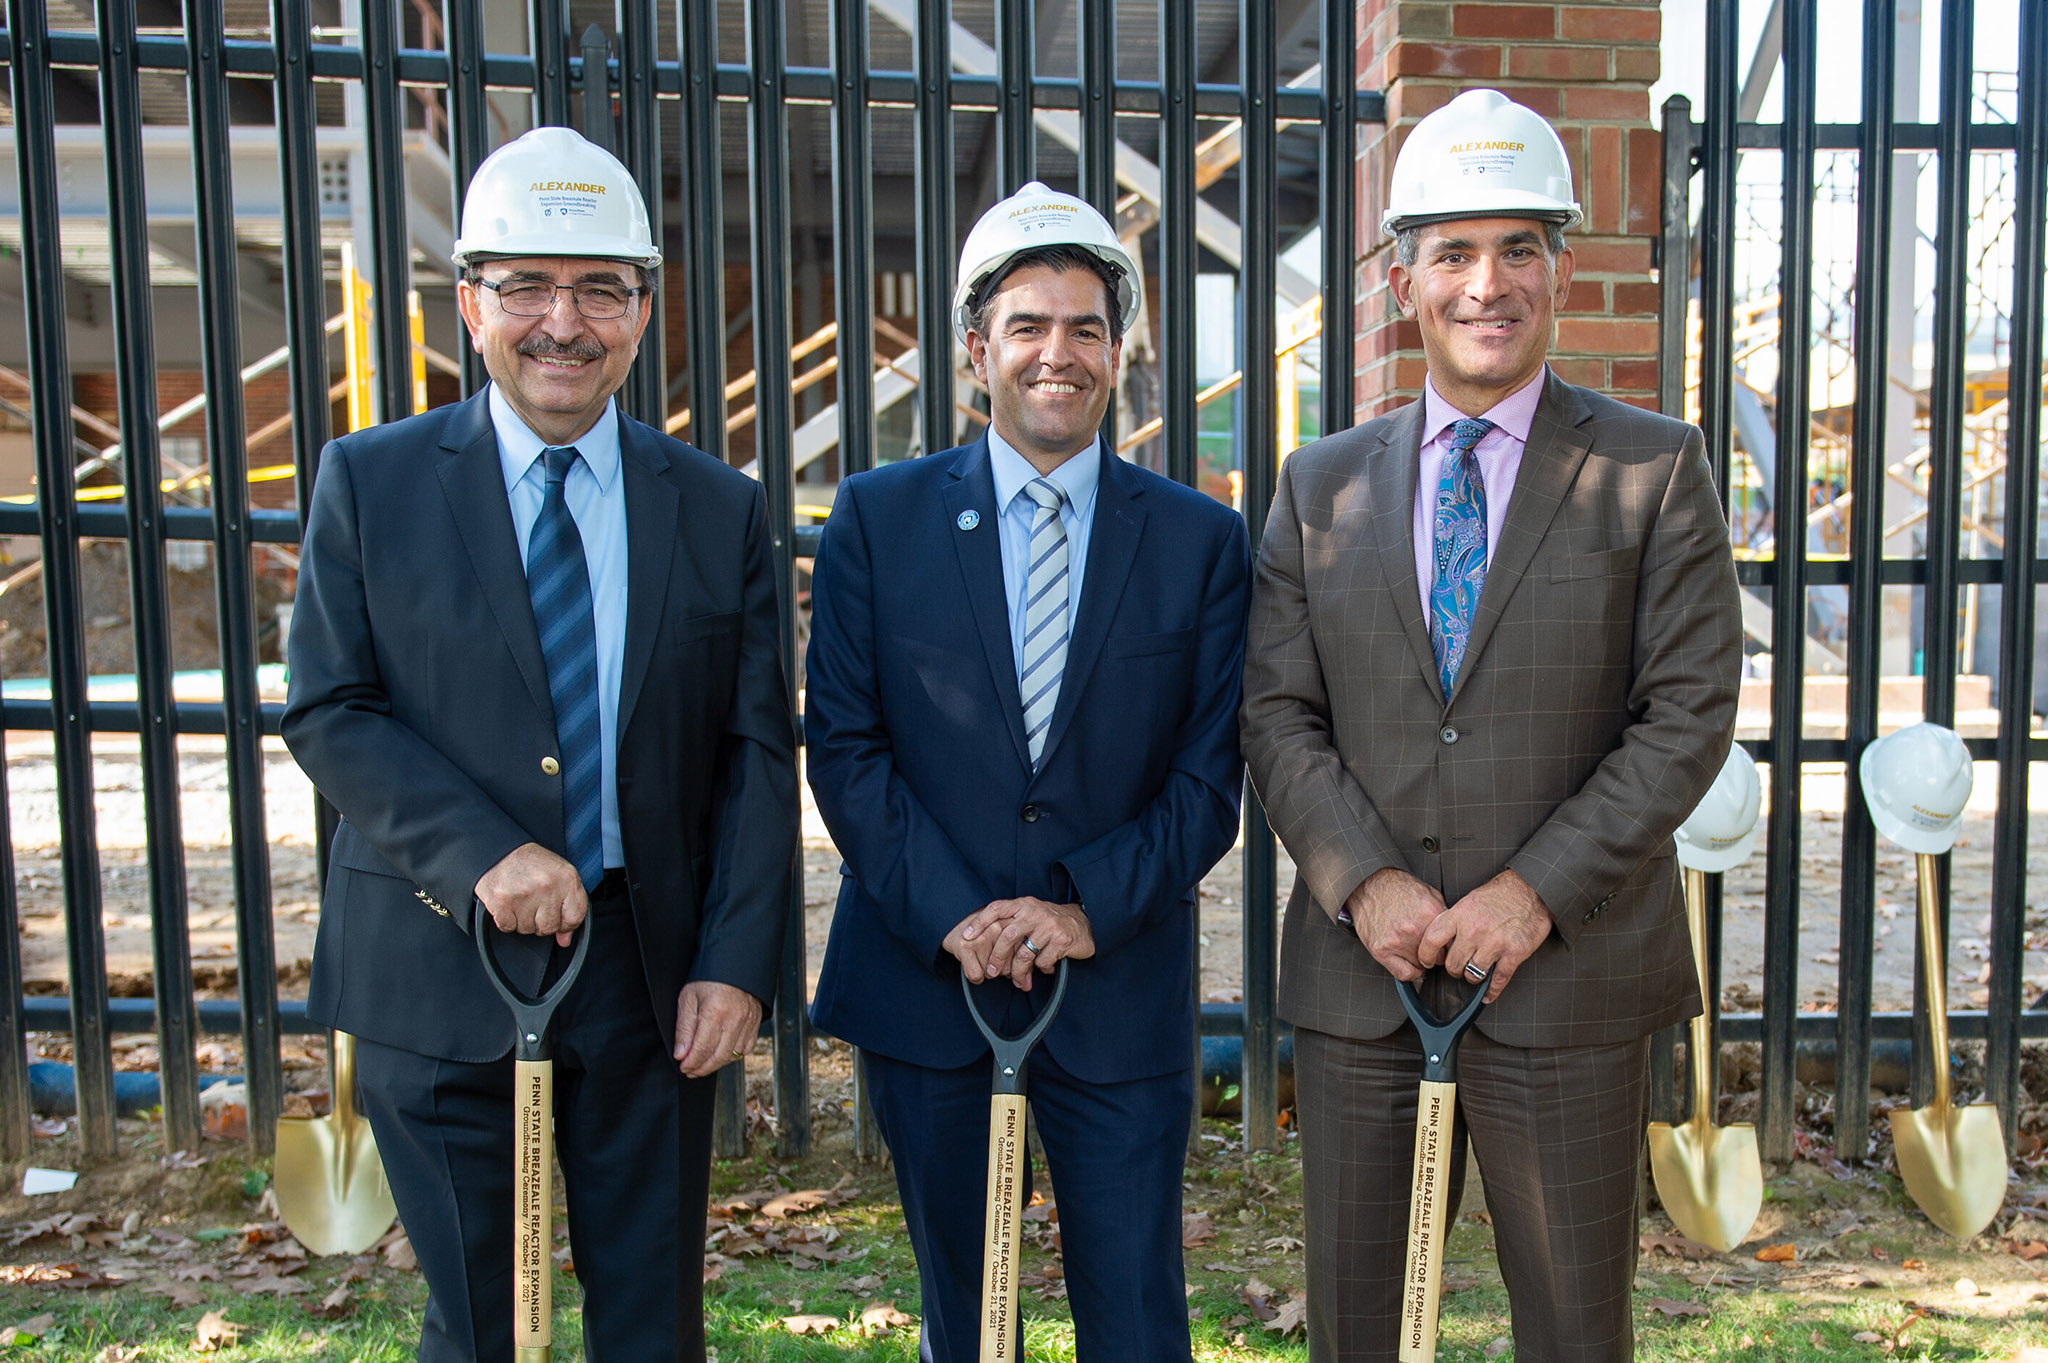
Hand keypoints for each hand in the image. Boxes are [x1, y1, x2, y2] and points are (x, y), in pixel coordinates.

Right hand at [475, 843, 586, 945]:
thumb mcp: (559, 876)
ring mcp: (524, 895)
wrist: (500, 851)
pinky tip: (509, 903)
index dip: (566, 922)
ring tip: (521, 899)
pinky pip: (508, 928)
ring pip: (528, 930)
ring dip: (523, 920)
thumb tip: (565, 939)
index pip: (575, 917)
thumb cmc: (531, 863)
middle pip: (550, 928)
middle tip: (534, 902)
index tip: (558, 915)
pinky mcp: (502, 903)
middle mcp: (547, 886)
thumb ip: (569, 906)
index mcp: (567, 878)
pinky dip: (507, 920)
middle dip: (541, 920)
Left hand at [672, 981, 763, 1078]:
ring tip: (703, 1063)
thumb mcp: (688, 998)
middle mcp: (735, 1019)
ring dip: (717, 1063)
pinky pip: (746, 1048)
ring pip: (733, 1055)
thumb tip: (681, 1054)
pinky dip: (733, 1055)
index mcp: (715, 1012)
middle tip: (690, 1071)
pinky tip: (721, 1052)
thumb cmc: (708, 978)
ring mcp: (748, 1022)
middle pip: (719, 1057)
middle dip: (702, 1068)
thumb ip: (684, 1028)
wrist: (733, 963)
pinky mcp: (756, 1022)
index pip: (702, 1049)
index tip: (683, 1067)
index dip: (691, 1063)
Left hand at [944, 898, 1094, 990]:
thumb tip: (987, 951)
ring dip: (1018, 972)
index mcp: (1024, 904)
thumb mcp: (1031, 916)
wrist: (1085, 924)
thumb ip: (1012, 925)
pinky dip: (1041, 969)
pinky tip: (1045, 969)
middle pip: (1008, 936)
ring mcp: (1049, 925)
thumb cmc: (1050, 923)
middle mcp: (1035, 912)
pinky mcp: (1062, 940)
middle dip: (997, 958)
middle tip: (991, 974)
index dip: (980, 921)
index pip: (997, 908)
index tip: (966, 936)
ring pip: (1025, 954)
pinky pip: (1043, 961)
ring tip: (1019, 981)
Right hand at [1340, 868, 1446, 982]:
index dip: (1448, 945)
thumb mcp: (1429, 894)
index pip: (1451, 944)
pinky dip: (1409, 971)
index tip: (1444, 945)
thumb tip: (1454, 933)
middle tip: (1427, 946)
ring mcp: (1397, 941)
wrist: (1369, 885)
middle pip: (1439, 957)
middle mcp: (1415, 929)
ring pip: (1422, 966)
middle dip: (1435, 953)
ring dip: (1419, 960)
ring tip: (1412, 946)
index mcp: (1430, 914)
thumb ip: (1443, 915)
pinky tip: (1406, 960)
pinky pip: (1404, 974)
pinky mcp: (1381, 950)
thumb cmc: (1398, 888)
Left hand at [1416, 870, 1553, 1004]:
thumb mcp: (1468, 901)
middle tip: (1458, 967)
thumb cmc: (1499, 894)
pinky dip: (1491, 991)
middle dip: (1454, 969)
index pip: (1432, 941)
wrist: (1529, 889)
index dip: (1425, 956)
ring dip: (1472, 977)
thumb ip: (1453, 921)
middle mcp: (1474, 930)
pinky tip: (1487, 994)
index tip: (1427, 962)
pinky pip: (1498, 980)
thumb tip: (1440, 942)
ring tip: (1475, 972)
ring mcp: (1494, 943)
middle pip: (1453, 964)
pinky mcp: (1514, 953)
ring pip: (1473, 975)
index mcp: (1460, 915)